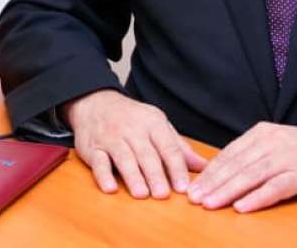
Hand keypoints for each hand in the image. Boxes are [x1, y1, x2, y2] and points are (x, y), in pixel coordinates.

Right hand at [62, 89, 208, 198]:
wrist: (95, 102)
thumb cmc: (132, 119)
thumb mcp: (158, 126)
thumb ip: (179, 148)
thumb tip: (204, 167)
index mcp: (153, 124)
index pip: (168, 147)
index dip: (176, 167)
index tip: (184, 187)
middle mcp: (132, 130)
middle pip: (146, 154)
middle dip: (155, 175)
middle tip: (163, 195)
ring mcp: (111, 139)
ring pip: (123, 158)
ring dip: (132, 176)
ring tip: (141, 194)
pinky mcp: (92, 148)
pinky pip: (98, 162)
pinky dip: (103, 175)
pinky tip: (110, 188)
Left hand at [187, 122, 296, 212]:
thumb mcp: (278, 145)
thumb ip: (253, 154)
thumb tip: (223, 172)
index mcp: (263, 132)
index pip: (230, 153)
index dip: (210, 171)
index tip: (192, 187)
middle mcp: (273, 141)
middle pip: (236, 164)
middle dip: (212, 183)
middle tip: (193, 199)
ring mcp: (289, 157)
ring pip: (251, 175)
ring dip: (228, 191)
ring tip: (210, 205)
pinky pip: (276, 187)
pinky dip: (258, 198)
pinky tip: (242, 208)